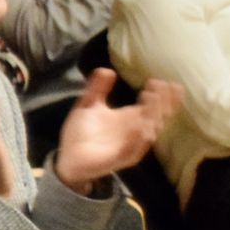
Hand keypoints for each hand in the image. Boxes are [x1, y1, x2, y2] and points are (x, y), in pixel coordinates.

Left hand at [54, 68, 180, 192]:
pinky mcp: (120, 159)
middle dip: (161, 102)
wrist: (68, 158)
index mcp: (132, 118)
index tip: (159, 81)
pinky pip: (133, 149)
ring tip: (150, 100)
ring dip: (152, 116)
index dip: (162, 94)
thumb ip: (97, 89)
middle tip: (159, 87)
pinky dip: (137, 138)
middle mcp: (136, 131)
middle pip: (157, 116)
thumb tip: (106, 70)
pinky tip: (140, 125)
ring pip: (148, 132)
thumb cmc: (81, 132)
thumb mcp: (88, 106)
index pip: (155, 105)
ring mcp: (130, 146)